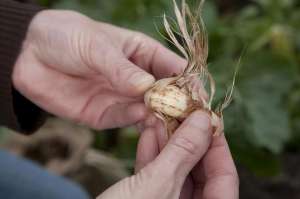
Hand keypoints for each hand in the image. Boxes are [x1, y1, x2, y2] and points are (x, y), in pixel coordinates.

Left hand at [13, 10, 184, 128]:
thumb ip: (121, 69)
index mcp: (141, 54)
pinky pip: (125, 120)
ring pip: (148, 110)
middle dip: (177, 104)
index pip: (173, 67)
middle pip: (165, 93)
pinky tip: (144, 119)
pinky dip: (136, 121)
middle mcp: (136, 78)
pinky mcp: (105, 115)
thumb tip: (147, 88)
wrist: (30, 55)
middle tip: (190, 116)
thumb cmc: (67, 38)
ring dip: (160, 116)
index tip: (200, 94)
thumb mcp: (96, 46)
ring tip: (172, 122)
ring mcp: (122, 97)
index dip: (188, 80)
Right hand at [97, 111, 238, 198]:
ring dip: (167, 143)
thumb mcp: (156, 184)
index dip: (218, 144)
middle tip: (181, 113)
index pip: (225, 177)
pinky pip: (157, 176)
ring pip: (176, 171)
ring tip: (161, 116)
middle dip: (188, 139)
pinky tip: (147, 134)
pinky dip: (152, 155)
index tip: (208, 118)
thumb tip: (203, 120)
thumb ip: (182, 152)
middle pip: (200, 171)